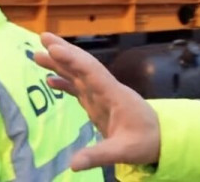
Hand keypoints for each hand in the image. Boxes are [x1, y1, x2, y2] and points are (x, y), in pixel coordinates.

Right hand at [34, 33, 160, 170]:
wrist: (161, 139)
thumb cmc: (146, 142)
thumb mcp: (124, 151)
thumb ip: (99, 155)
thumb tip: (72, 164)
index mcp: (115, 95)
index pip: (92, 73)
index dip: (73, 60)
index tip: (55, 48)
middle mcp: (108, 90)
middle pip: (84, 66)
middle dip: (64, 51)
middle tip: (43, 36)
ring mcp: (103, 96)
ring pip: (80, 74)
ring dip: (61, 63)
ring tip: (38, 54)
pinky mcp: (100, 104)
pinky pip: (80, 88)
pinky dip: (65, 82)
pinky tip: (50, 79)